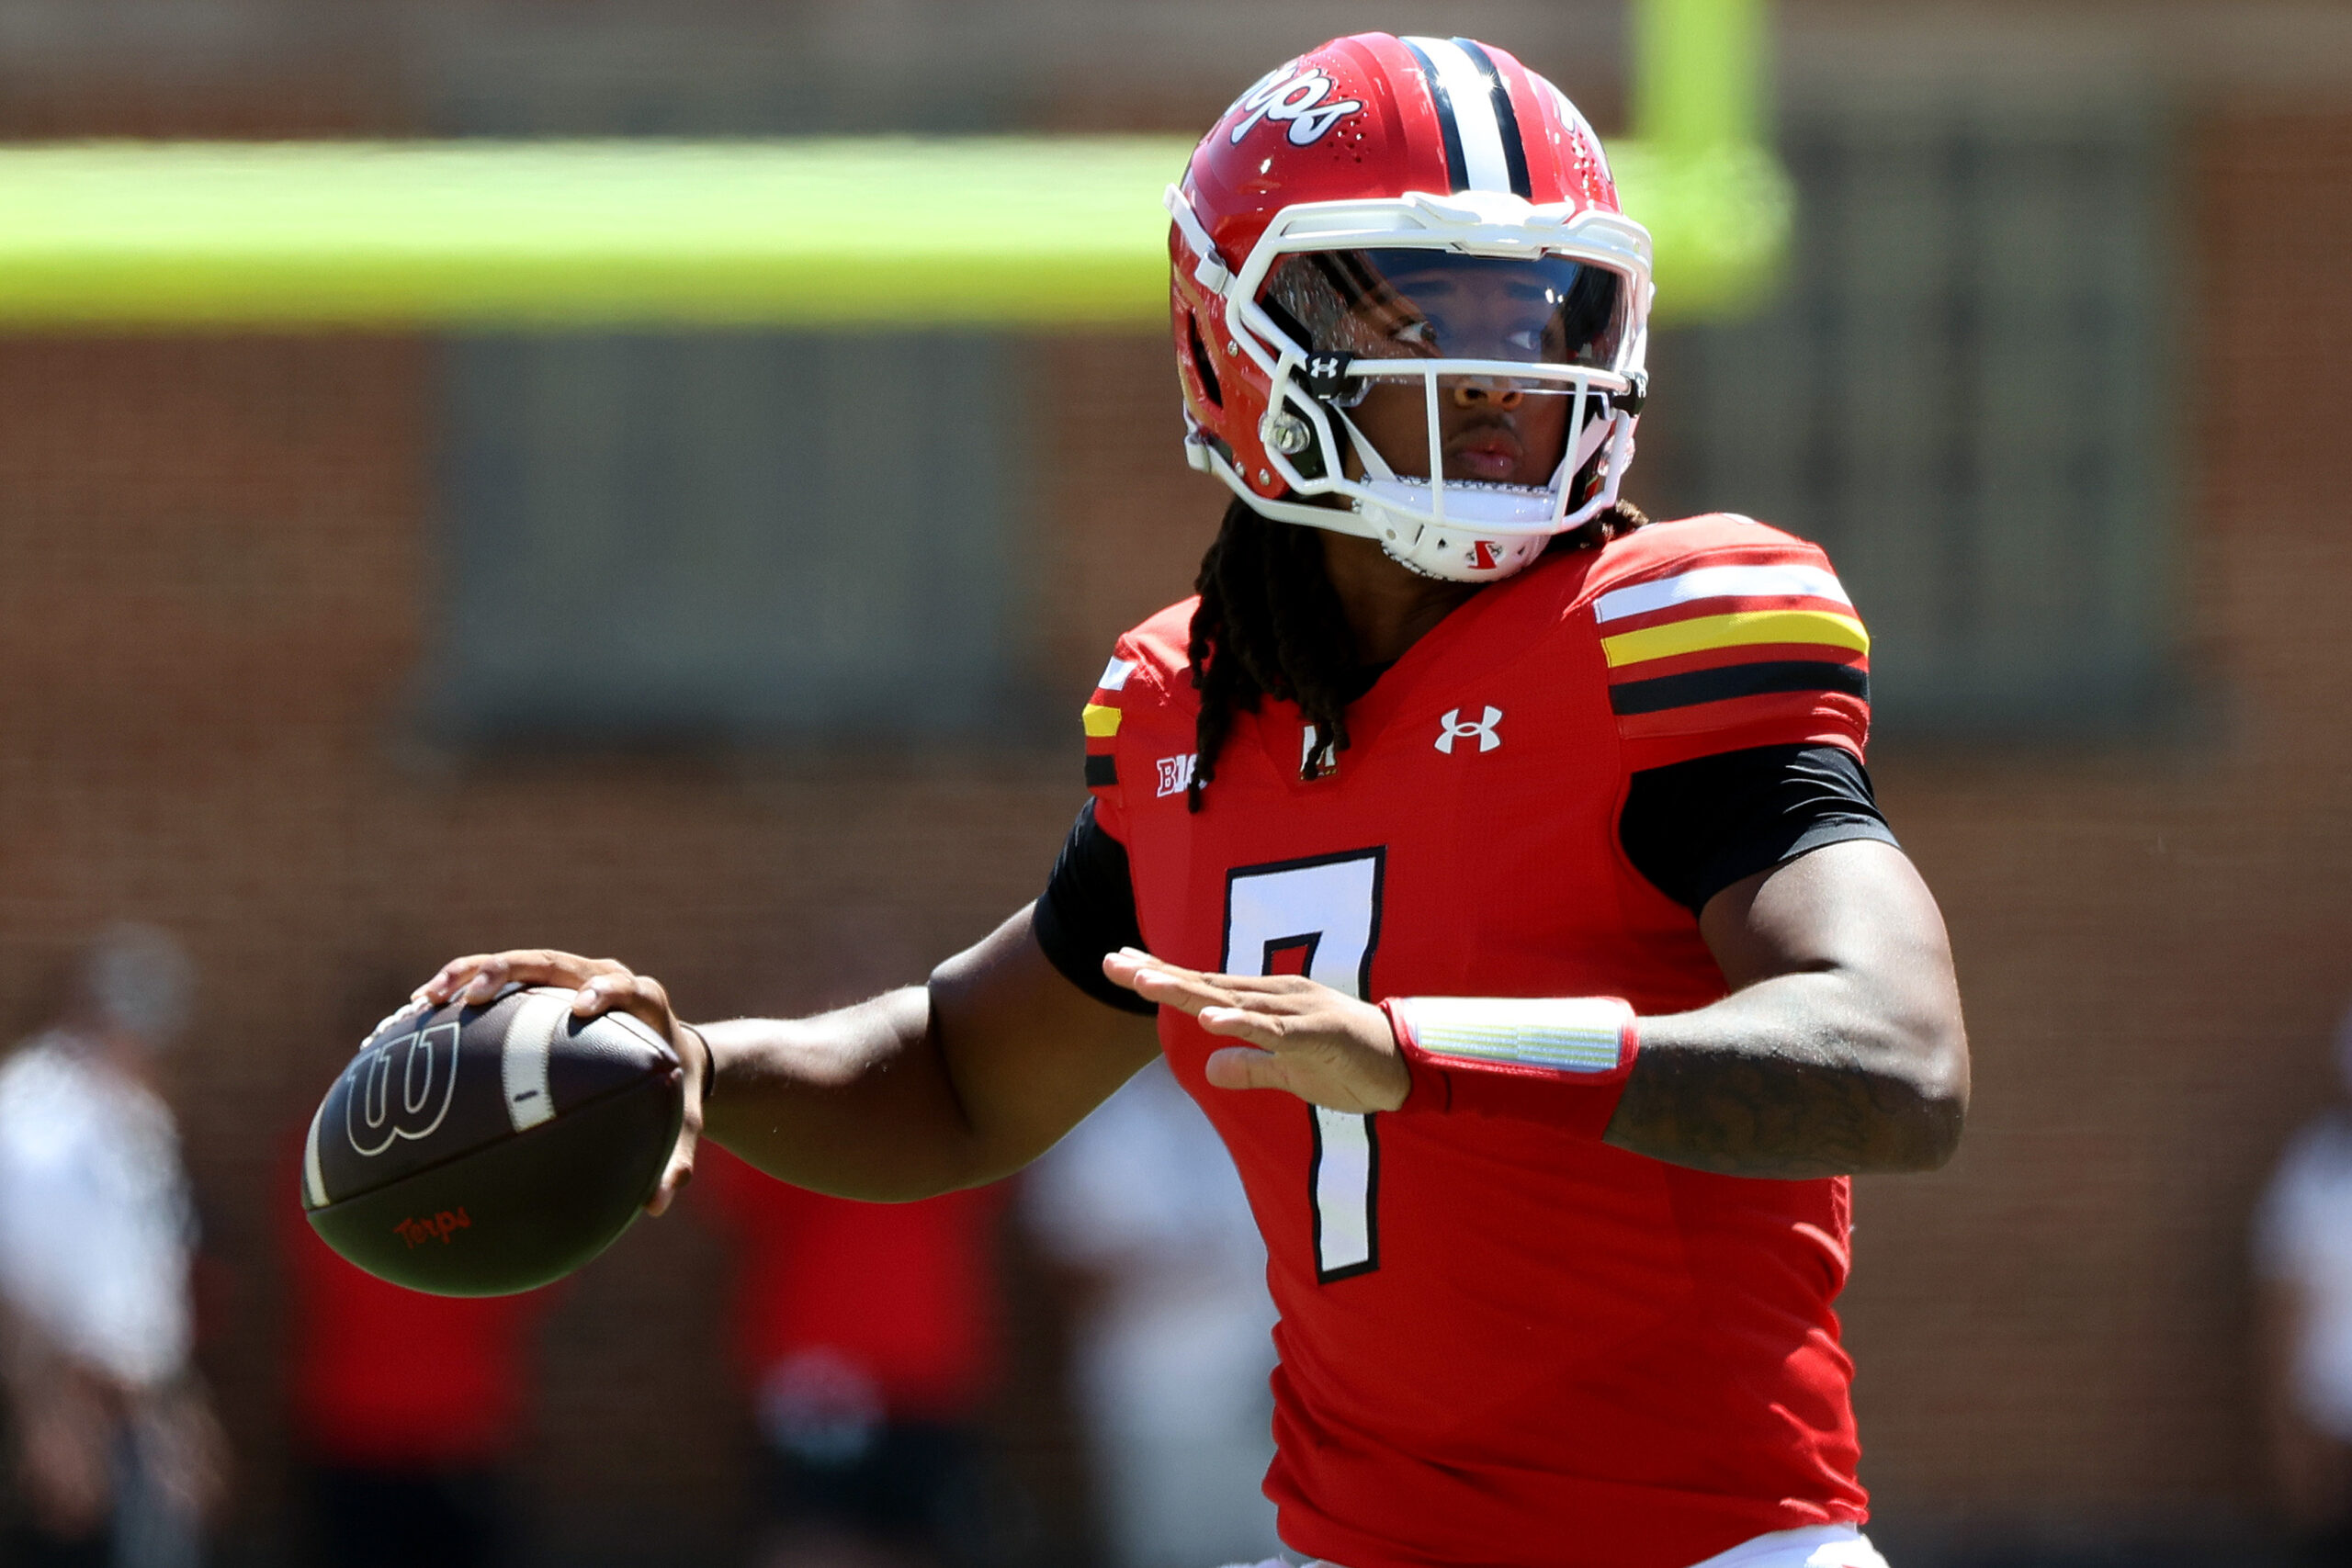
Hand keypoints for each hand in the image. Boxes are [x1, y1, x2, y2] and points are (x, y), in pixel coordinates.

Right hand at [416, 949, 707, 1214]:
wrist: (665, 1054)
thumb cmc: (672, 1092)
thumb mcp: (681, 1125)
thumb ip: (675, 1161)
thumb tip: (657, 1206)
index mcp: (645, 1003)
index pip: (628, 988)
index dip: (607, 991)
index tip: (582, 1008)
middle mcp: (602, 977)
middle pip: (556, 963)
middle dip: (513, 971)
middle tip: (475, 996)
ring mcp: (568, 975)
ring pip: (516, 963)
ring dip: (469, 973)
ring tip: (426, 1000)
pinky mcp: (541, 983)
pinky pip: (495, 976)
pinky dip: (457, 987)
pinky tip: (415, 1012)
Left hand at [1101, 948, 1409, 1113]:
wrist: (1409, 1068)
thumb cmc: (1351, 1065)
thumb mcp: (1290, 1073)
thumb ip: (1251, 1068)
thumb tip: (1210, 1067)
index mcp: (1267, 1002)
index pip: (1204, 986)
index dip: (1162, 976)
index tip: (1119, 963)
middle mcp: (1276, 996)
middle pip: (1206, 984)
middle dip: (1157, 974)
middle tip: (1110, 963)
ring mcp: (1296, 1011)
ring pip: (1231, 999)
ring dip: (1185, 991)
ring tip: (1142, 982)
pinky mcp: (1318, 1034)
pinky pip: (1273, 1030)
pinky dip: (1240, 1023)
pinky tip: (1208, 1020)